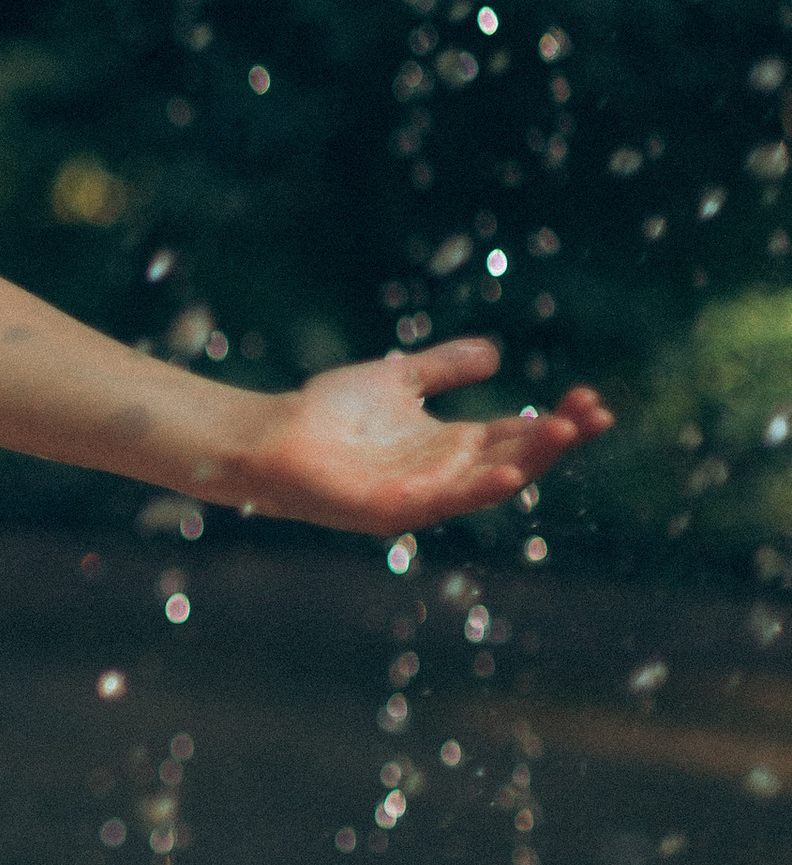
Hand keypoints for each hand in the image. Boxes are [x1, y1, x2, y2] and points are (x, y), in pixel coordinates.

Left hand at [233, 339, 610, 535]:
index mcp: (451, 445)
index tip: (593, 400)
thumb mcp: (400, 380)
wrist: (271, 436)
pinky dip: (476, 490)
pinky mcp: (393, 510)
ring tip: (567, 434)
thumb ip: (444, 368)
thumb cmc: (329, 413)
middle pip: (515, 458)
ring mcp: (423, 494)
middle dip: (557, 438)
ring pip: (490, 483)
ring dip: (530, 461)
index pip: (517, 436)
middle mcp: (445, 473)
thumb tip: (495, 354)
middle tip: (594, 413)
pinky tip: (506, 473)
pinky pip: (444, 503)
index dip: (555, 421)